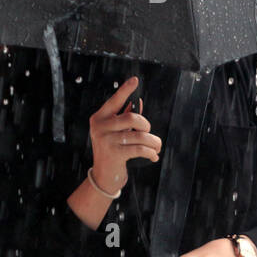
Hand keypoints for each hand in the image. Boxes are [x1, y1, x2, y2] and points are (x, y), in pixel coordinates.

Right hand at [88, 76, 160, 193]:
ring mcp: (106, 141)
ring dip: (153, 142)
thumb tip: (138, 102)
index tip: (135, 80)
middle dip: (146, 125)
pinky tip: (154, 156)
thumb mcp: (115, 132)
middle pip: (132, 118)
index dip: (125, 90)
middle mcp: (100, 127)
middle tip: (148, 132)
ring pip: (139, 136)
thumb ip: (125, 117)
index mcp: (99, 118)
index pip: (114, 100)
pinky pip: (140, 149)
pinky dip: (150, 152)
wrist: (103, 176)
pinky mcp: (114, 154)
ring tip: (157, 146)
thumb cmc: (112, 149)